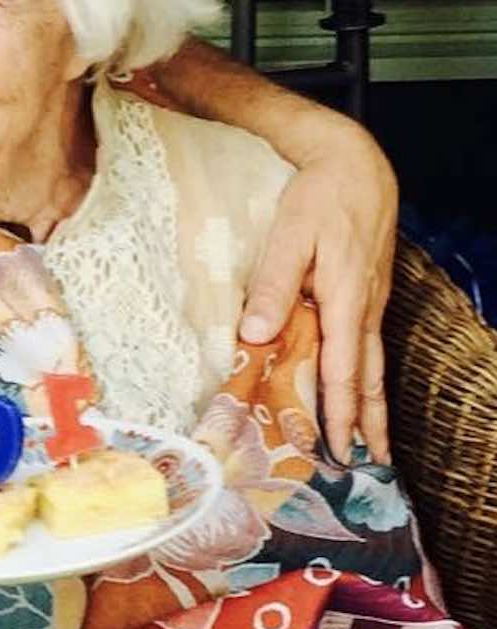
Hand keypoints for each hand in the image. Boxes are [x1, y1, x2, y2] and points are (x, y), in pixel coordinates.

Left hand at [240, 120, 397, 463]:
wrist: (354, 163)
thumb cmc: (319, 198)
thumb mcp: (288, 236)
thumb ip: (272, 285)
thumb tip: (257, 335)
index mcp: (345, 302)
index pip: (341, 372)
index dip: (337, 413)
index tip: (335, 449)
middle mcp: (364, 309)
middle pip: (367, 377)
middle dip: (365, 423)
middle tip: (365, 465)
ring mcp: (370, 301)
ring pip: (373, 363)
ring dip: (371, 404)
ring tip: (372, 441)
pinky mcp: (367, 292)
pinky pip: (368, 344)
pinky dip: (365, 374)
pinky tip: (357, 386)